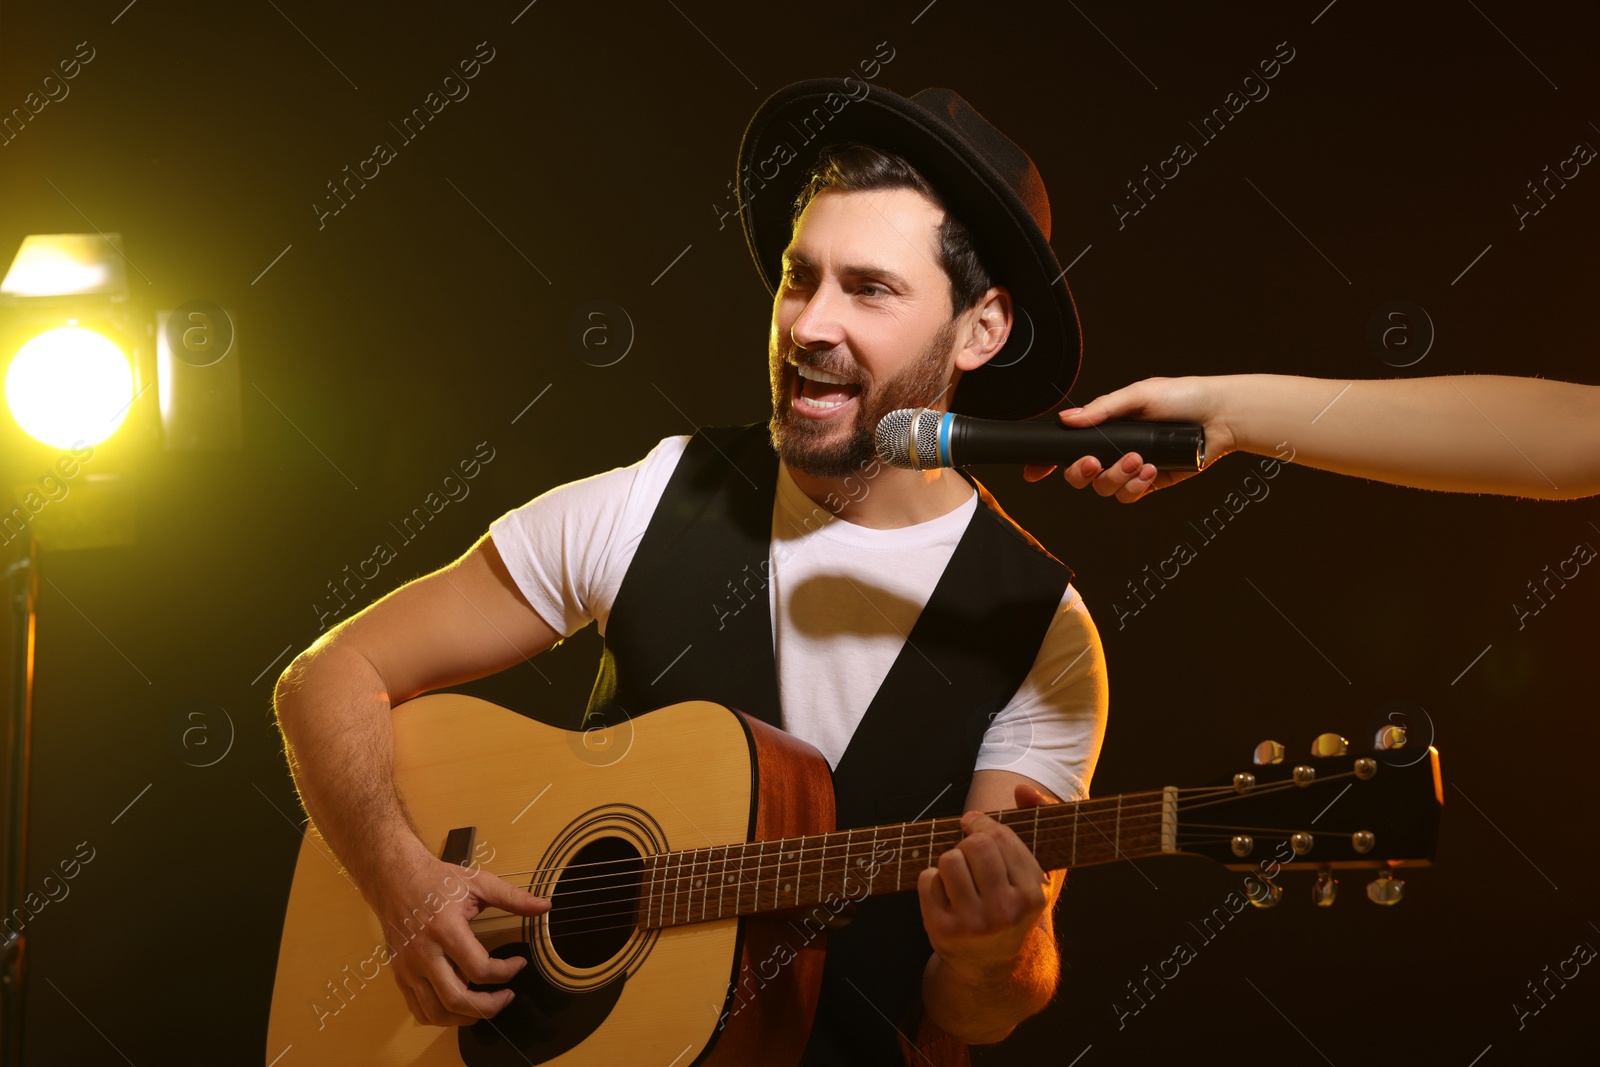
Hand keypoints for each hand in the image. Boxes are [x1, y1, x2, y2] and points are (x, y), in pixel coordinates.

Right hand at [368, 848, 549, 1026]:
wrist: (394, 878)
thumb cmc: (436, 880)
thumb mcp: (478, 882)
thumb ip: (513, 897)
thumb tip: (544, 907)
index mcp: (445, 929)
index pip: (479, 969)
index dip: (506, 973)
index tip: (518, 964)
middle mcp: (424, 953)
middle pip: (457, 999)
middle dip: (489, 1006)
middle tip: (506, 997)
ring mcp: (408, 967)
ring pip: (436, 1012)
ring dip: (465, 1018)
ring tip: (485, 1006)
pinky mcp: (400, 975)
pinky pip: (418, 1010)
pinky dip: (440, 1017)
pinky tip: (458, 1008)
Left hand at [917, 783, 1053, 981]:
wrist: (992, 965)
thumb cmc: (1012, 906)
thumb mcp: (1034, 870)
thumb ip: (1038, 821)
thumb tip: (1024, 788)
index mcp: (1033, 894)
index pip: (1000, 837)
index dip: (980, 822)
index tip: (972, 823)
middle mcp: (1006, 911)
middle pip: (974, 845)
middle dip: (966, 843)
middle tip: (968, 854)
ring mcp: (974, 924)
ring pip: (948, 860)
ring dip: (949, 861)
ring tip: (959, 875)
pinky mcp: (943, 930)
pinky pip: (927, 880)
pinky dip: (932, 880)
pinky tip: (945, 894)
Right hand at [1023, 376, 1233, 500]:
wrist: (1219, 417)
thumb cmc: (1183, 397)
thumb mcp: (1137, 395)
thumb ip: (1101, 410)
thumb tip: (1068, 419)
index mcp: (1106, 427)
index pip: (1068, 447)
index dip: (1047, 461)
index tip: (1034, 471)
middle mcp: (1113, 450)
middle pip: (1078, 474)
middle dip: (1080, 472)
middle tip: (1092, 461)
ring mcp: (1130, 469)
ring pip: (1103, 488)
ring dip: (1117, 476)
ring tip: (1138, 459)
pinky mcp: (1149, 483)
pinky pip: (1128, 496)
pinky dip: (1136, 485)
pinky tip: (1151, 469)